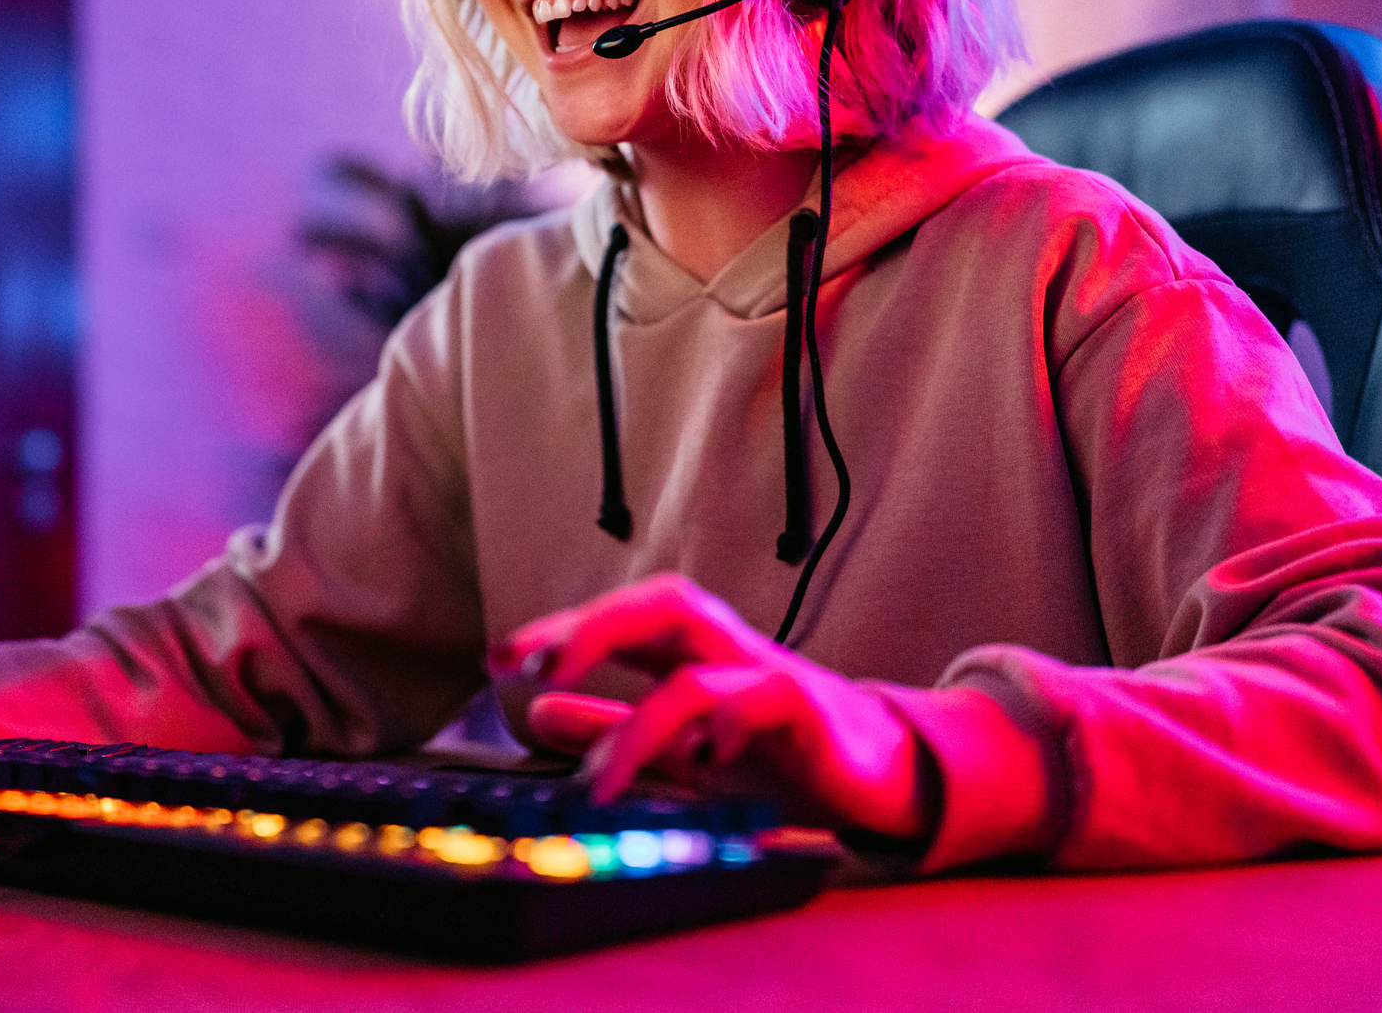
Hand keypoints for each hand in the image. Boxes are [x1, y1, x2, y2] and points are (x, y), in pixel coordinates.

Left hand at [490, 574, 935, 841]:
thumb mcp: (681, 743)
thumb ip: (614, 725)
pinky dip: (731, 723)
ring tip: (603, 777)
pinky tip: (707, 760)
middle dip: (595, 628)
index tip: (497, 657)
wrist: (884, 775)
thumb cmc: (781, 751)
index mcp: (695, 652)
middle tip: (537, 668)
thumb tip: (539, 710)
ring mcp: (773, 678)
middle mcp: (731, 651)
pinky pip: (771, 697)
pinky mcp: (815, 715)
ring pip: (702, 665)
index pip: (623, 619)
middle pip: (664, 604)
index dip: (559, 630)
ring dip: (642, 723)